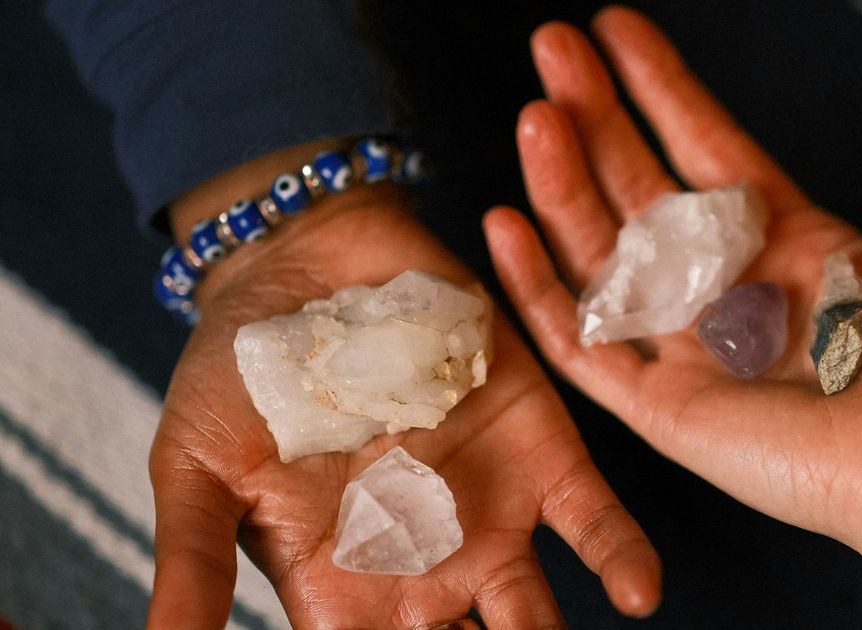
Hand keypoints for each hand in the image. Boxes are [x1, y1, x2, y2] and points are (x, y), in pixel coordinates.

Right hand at [148, 183, 660, 627]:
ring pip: (539, 614)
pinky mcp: (542, 450)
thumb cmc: (236, 372)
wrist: (308, 266)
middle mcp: (425, 566)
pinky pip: (594, 521)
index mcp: (342, 589)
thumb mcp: (196, 468)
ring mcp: (491, 511)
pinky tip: (638, 595)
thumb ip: (194, 566)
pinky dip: (620, 559)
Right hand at [484, 5, 861, 615]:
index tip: (617, 31)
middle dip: (595, 116)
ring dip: (564, 180)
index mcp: (797, 250)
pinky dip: (537, 288)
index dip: (661, 90)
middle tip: (551, 47)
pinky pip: (581, 344)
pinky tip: (504, 221)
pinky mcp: (665, 409)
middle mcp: (735, 294)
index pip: (707, 151)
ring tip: (538, 110)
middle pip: (642, 190)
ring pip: (603, 254)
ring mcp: (694, 351)